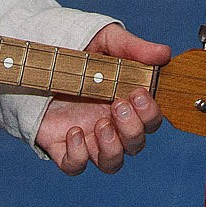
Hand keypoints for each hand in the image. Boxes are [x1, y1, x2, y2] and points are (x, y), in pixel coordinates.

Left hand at [34, 23, 168, 173]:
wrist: (40, 52)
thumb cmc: (79, 47)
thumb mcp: (107, 40)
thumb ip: (135, 47)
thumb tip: (165, 53)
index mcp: (126, 102)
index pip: (151, 121)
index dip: (150, 113)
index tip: (139, 93)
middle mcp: (110, 123)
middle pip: (135, 145)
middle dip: (132, 129)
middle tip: (117, 105)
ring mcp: (87, 136)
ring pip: (111, 162)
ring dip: (112, 148)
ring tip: (101, 124)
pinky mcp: (61, 144)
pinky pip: (75, 165)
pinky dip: (78, 156)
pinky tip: (74, 132)